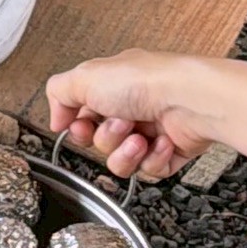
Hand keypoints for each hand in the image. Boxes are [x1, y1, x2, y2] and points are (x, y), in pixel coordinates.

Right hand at [46, 51, 246, 179]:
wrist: (191, 99)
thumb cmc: (146, 81)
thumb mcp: (85, 76)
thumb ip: (58, 93)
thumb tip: (55, 119)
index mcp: (111, 87)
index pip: (83, 118)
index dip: (78, 129)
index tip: (80, 127)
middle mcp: (132, 108)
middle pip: (100, 143)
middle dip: (106, 137)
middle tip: (121, 123)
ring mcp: (151, 131)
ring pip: (121, 162)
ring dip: (126, 152)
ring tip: (141, 137)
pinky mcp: (170, 151)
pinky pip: (148, 171)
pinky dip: (153, 159)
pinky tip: (162, 141)